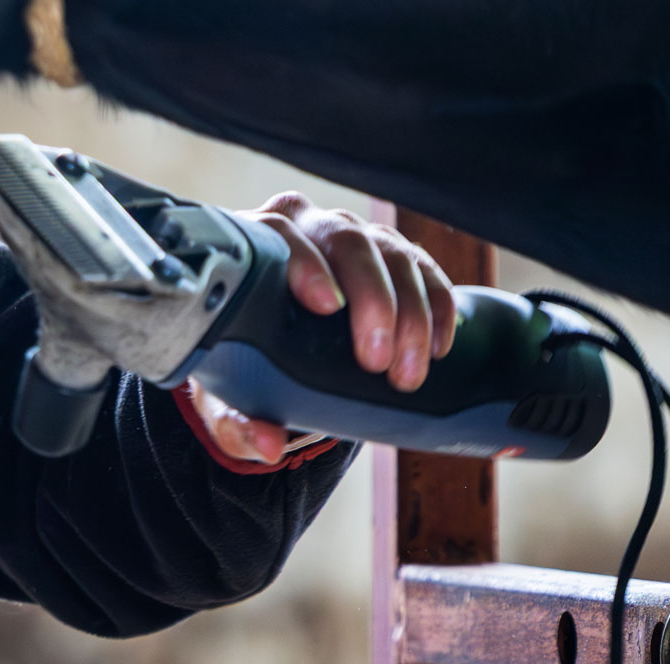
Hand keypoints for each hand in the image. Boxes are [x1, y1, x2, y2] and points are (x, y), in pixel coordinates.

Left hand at [186, 192, 457, 462]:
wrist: (275, 348)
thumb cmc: (245, 360)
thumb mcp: (232, 395)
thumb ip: (238, 422)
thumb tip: (266, 443)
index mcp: (255, 244)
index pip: (277, 233)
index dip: (305, 262)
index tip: (327, 306)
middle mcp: (305, 226)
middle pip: (344, 239)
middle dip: (371, 298)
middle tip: (378, 360)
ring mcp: (353, 235)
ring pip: (391, 252)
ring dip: (410, 312)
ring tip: (408, 371)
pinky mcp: (391, 253)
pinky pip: (423, 268)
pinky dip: (437, 306)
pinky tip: (437, 347)